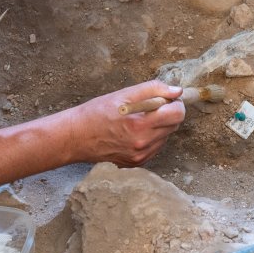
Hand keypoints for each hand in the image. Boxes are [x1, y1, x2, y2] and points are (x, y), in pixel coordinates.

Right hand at [67, 80, 184, 166]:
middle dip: (168, 113)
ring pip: (166, 137)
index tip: (166, 98)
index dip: (175, 103)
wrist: (76, 137)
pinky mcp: (137, 163)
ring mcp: (140, 156)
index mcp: (141, 125)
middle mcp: (143, 144)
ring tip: (138, 120)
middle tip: (150, 107)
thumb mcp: (123, 94)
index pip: (178, 114)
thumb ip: (153, 90)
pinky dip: (151, 138)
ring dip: (160, 126)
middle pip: (174, 125)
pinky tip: (134, 132)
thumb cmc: (96, 113)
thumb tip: (176, 91)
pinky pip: (155, 147)